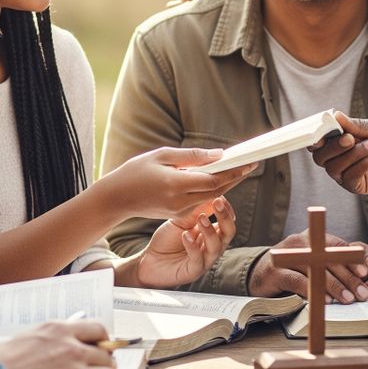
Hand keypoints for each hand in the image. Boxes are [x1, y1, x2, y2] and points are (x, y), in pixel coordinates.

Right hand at [0, 321, 135, 368]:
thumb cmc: (0, 363)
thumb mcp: (30, 336)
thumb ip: (54, 336)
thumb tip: (68, 339)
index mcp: (62, 330)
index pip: (97, 330)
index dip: (104, 340)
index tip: (104, 347)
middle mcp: (74, 350)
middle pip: (106, 355)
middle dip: (105, 363)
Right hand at [101, 146, 255, 221]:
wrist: (116, 199)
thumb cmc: (136, 171)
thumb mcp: (162, 155)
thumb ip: (191, 156)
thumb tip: (218, 154)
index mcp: (176, 184)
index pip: (213, 180)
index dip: (234, 172)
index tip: (249, 162)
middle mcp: (180, 201)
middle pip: (217, 190)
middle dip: (236, 177)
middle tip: (252, 164)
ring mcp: (179, 210)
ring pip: (211, 197)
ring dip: (227, 184)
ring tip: (241, 169)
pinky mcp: (177, 214)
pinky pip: (201, 201)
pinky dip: (213, 190)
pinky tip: (221, 178)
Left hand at [133, 197, 236, 286]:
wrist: (150, 261)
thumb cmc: (168, 239)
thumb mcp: (182, 220)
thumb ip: (197, 210)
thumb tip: (211, 193)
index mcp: (213, 233)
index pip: (228, 221)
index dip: (226, 208)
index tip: (219, 195)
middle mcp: (213, 246)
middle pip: (229, 232)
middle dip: (225, 216)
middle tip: (217, 202)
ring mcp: (205, 260)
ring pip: (216, 246)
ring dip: (209, 230)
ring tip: (201, 218)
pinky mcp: (194, 271)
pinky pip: (198, 259)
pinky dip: (193, 246)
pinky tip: (186, 235)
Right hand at [248, 231, 367, 303]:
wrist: (258, 274)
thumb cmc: (293, 269)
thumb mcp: (315, 262)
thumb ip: (337, 262)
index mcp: (311, 237)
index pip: (336, 245)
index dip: (352, 258)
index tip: (366, 272)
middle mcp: (298, 242)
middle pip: (328, 258)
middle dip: (348, 276)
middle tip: (362, 292)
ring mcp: (285, 256)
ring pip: (315, 269)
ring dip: (334, 285)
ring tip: (348, 298)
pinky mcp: (275, 272)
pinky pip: (298, 281)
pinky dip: (314, 291)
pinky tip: (326, 300)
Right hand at [311, 112, 367, 205]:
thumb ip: (355, 124)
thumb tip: (334, 116)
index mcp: (339, 142)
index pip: (317, 143)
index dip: (314, 137)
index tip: (322, 129)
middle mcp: (339, 159)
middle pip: (320, 157)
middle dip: (333, 146)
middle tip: (350, 138)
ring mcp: (347, 173)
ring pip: (333, 168)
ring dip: (351, 155)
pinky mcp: (358, 186)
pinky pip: (349, 179)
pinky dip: (360, 165)